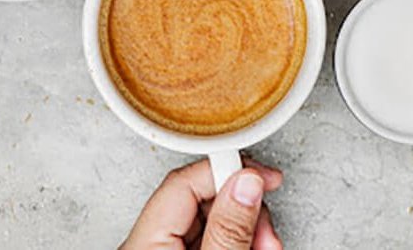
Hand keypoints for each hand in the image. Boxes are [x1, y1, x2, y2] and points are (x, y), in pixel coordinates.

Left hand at [121, 158, 283, 249]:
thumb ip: (228, 229)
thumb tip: (246, 182)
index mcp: (145, 244)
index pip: (186, 181)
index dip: (228, 170)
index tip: (263, 176)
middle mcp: (149, 246)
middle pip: (203, 200)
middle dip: (245, 208)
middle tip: (267, 232)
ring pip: (212, 220)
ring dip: (247, 227)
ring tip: (266, 247)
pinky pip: (210, 239)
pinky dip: (237, 241)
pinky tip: (254, 249)